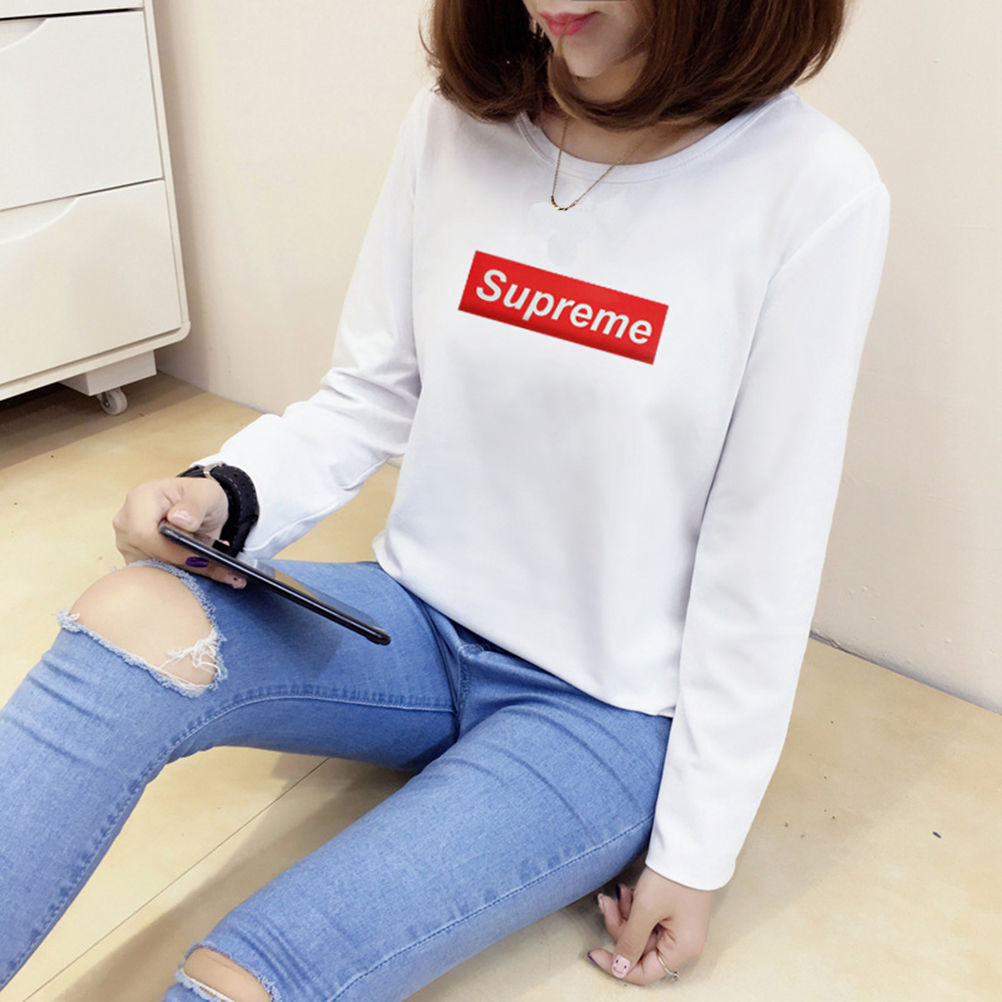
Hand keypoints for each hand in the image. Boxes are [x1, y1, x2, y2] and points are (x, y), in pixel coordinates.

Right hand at [112, 476, 243, 586]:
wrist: (198, 508)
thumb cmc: (199, 496)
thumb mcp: (207, 494)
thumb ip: (195, 505)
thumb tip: (179, 519)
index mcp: (139, 499)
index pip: (143, 534)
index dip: (169, 549)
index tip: (194, 554)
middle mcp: (126, 521)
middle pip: (144, 554)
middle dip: (177, 562)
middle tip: (204, 561)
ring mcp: (126, 541)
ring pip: (148, 568)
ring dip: (178, 570)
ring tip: (201, 561)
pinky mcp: (133, 557)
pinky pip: (152, 574)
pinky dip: (176, 574)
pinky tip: (192, 566)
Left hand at [589, 867, 711, 984]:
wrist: (689, 844)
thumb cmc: (673, 877)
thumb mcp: (646, 909)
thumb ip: (630, 941)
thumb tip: (620, 969)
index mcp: (682, 949)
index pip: (644, 972)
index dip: (617, 965)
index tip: (594, 952)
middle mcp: (682, 942)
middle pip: (640, 948)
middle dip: (620, 925)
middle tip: (607, 902)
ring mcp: (677, 925)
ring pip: (640, 931)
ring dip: (625, 912)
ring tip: (620, 891)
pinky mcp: (671, 910)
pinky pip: (646, 917)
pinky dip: (634, 905)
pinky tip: (628, 889)